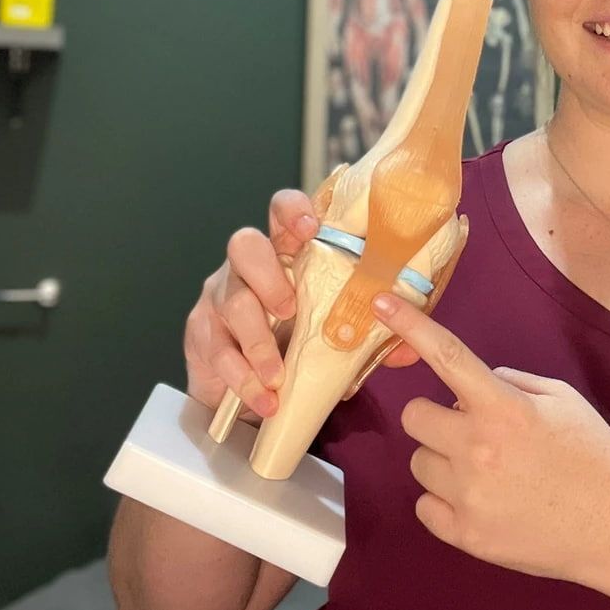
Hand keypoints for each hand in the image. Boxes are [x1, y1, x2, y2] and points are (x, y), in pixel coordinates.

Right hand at [183, 191, 423, 419]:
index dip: (291, 211)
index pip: (281, 211)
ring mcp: (220, 296)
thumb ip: (368, 337)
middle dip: (268, 275)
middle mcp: (248, 266)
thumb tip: (408, 350)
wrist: (252, 388)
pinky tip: (263, 398)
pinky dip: (243, 378)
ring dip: (258, 341)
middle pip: (244, 245)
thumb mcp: (334, 335)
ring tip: (276, 375)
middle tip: (290, 310)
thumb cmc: (297, 343)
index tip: (310, 227)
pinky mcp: (202, 333)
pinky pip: (218, 350)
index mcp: (285, 252)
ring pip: (232, 301)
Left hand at [370, 292, 609, 590]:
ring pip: (419, 463)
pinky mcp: (465, 536)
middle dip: (436, 418)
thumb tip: (470, 387)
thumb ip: (511, 382)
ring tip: (488, 473)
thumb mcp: (562, 399)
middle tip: (472, 430)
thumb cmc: (594, 455)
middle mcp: (477, 448)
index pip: (447, 357)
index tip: (379, 302)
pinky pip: (425, 507)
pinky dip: (445, 502)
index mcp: (503, 407)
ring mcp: (467, 496)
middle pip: (414, 417)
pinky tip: (483, 502)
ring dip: (443, 461)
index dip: (410, 326)